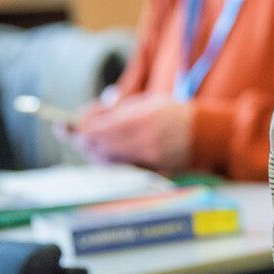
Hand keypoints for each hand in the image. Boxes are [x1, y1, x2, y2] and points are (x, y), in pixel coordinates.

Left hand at [68, 93, 192, 173]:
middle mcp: (144, 141)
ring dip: (93, 153)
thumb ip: (119, 108)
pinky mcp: (153, 172)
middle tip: (71, 134)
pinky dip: (109, 164)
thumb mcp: (147, 102)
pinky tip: (103, 156)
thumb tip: (90, 113)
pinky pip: (122, 171)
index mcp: (142, 119)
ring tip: (87, 144)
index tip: (66, 124)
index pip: (100, 128)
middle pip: (100, 146)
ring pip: (108, 161)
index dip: (80, 128)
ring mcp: (149, 159)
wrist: (207, 133)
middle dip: (82, 140)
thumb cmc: (176, 114)